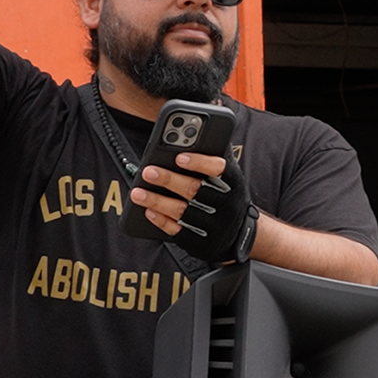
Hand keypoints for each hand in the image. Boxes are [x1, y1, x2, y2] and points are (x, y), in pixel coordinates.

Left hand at [130, 152, 258, 262]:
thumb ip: (213, 157)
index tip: (179, 157)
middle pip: (194, 190)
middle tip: (148, 171)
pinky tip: (148, 211)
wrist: (239, 233)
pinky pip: (179, 232)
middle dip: (169, 180)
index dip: (199, 162)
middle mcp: (225, 203)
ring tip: (137, 192)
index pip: (218, 168)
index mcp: (232, 182)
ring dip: (158, 201)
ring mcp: (214, 224)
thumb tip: (191, 135)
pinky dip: (162, 221)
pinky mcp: (202, 242)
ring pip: (183, 211)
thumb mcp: (228, 175)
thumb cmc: (226, 194)